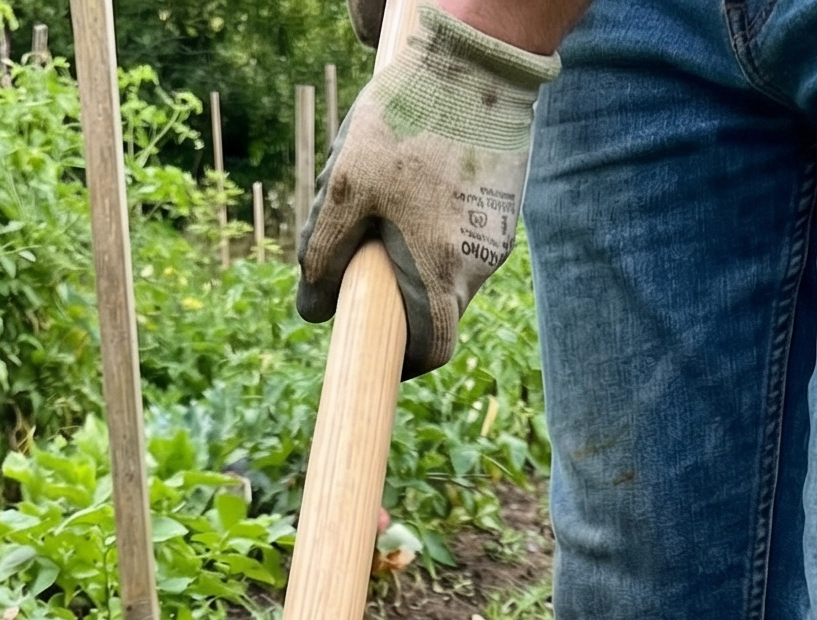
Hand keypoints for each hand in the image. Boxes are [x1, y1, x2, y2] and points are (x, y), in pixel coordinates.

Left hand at [296, 4, 557, 376]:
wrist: (476, 60)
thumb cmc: (408, 121)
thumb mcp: (347, 185)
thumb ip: (324, 253)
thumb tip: (312, 309)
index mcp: (443, 272)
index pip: (432, 351)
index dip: (402, 361)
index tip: (376, 348)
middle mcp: (480, 265)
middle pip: (437, 309)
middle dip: (400, 295)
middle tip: (368, 253)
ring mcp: (497, 236)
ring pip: (449, 271)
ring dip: (418, 256)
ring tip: (393, 199)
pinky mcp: (504, 208)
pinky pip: (465, 237)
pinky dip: (438, 227)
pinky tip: (422, 180)